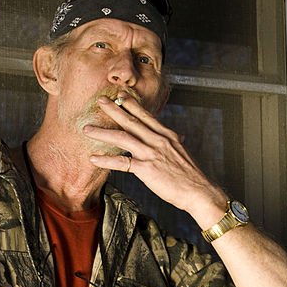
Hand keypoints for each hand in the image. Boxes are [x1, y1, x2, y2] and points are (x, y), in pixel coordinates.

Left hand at [84, 96, 226, 227]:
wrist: (198, 191)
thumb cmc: (191, 175)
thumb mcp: (183, 153)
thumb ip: (175, 143)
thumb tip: (178, 137)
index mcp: (167, 135)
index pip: (146, 115)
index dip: (131, 104)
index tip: (120, 95)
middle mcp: (158, 140)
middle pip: (131, 121)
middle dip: (114, 110)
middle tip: (101, 101)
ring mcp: (151, 154)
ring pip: (123, 138)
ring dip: (103, 132)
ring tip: (87, 129)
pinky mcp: (146, 169)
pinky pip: (122, 162)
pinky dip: (106, 160)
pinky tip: (93, 158)